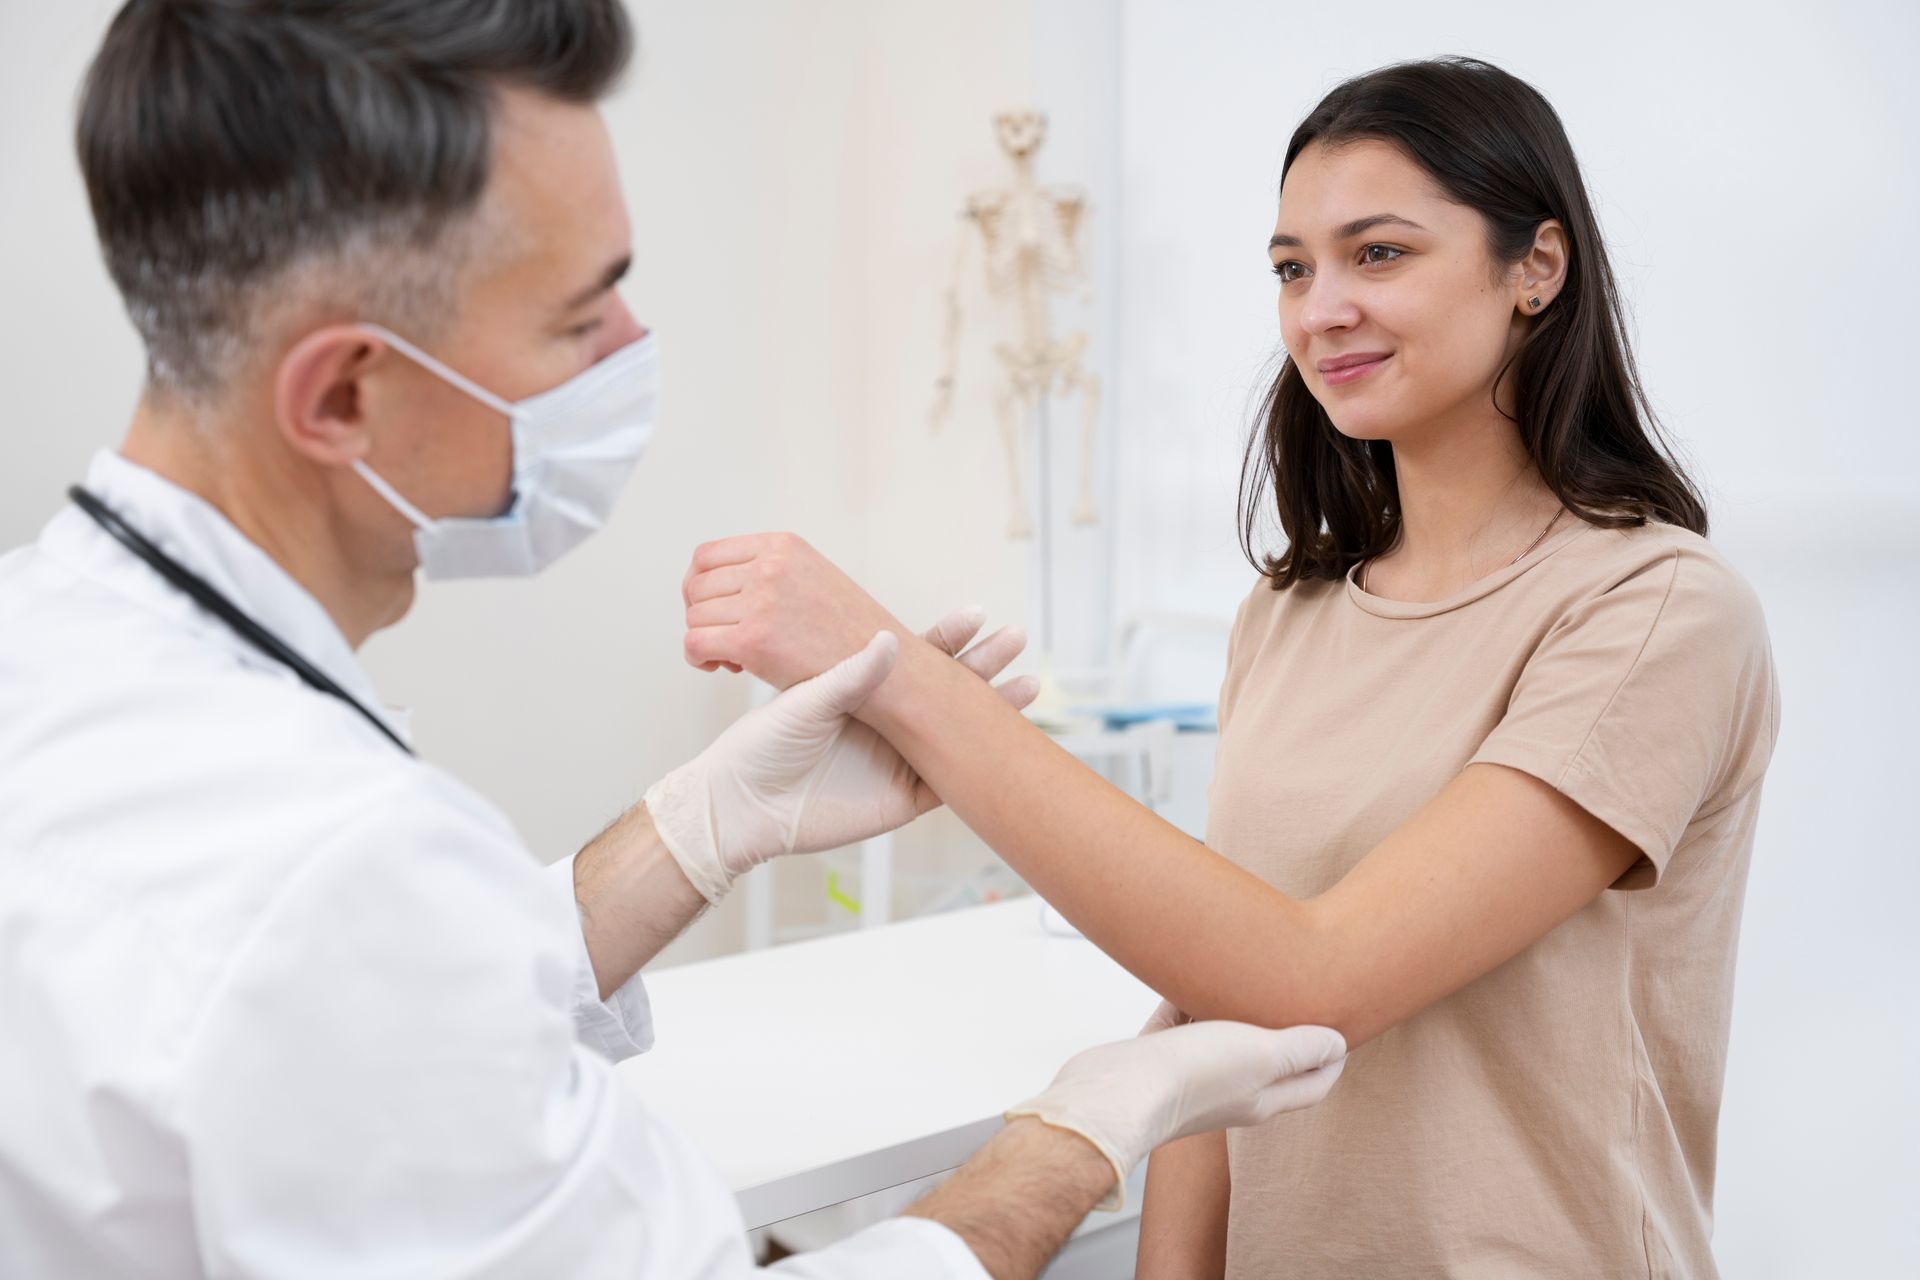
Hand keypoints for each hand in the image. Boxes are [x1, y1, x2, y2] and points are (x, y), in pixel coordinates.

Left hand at [645, 610, 1035, 903]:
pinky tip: (1010, 742)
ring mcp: (902, 758)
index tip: (977, 614)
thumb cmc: (762, 747)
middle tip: (1016, 638)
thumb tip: (889, 638)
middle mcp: (889, 722)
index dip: (949, 637)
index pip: (917, 657)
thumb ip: (850, 675)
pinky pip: (954, 779)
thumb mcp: (806, 701)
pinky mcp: (908, 797)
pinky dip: (982, 763)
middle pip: (948, 689)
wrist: (745, 807)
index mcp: (864, 689)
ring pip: (959, 731)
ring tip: (1031, 684)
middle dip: (984, 664)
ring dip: (994, 709)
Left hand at [680, 533, 902, 690]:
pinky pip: (695, 643)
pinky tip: (724, 666)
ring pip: (694, 617)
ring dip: (707, 639)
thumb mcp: (812, 576)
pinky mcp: (753, 640)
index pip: (706, 556)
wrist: (886, 667)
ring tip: (736, 656)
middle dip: (703, 615)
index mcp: (781, 546)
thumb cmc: (850, 631)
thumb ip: (771, 570)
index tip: (714, 610)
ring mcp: (760, 601)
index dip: (699, 587)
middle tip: (727, 638)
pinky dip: (698, 657)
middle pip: (696, 587)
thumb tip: (720, 583)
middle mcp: (768, 566)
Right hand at [1004, 1004, 1345, 1210]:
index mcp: (1263, 1099)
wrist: (1115, 1095)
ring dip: (1229, 1012)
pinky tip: (1182, 980)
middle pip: (1267, 1061)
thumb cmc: (1192, 1077)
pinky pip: (1175, 1026)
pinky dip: (1183, 1004)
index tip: (1339, 1030)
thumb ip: (1301, 1048)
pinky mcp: (1153, 1061)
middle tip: (1291, 990)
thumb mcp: (1263, 1055)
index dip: (1331, 1060)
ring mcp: (1189, 1077)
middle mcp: (1229, 1092)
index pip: (1312, 1085)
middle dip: (1281, 1029)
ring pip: (1219, 1038)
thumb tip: (1337, 1044)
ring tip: (1238, 975)